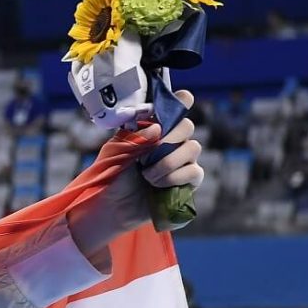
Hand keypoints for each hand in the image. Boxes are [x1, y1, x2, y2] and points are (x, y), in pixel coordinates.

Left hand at [68, 90, 204, 259]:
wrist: (112, 207)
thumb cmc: (112, 176)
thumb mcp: (115, 152)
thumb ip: (135, 138)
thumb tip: (158, 129)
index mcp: (155, 127)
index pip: (177, 105)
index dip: (181, 100)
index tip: (180, 100)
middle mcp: (172, 140)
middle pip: (187, 126)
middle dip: (170, 138)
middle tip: (149, 155)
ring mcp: (183, 160)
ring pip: (193, 148)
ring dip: (168, 162)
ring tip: (147, 176)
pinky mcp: (188, 180)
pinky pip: (195, 171)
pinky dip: (175, 177)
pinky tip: (158, 185)